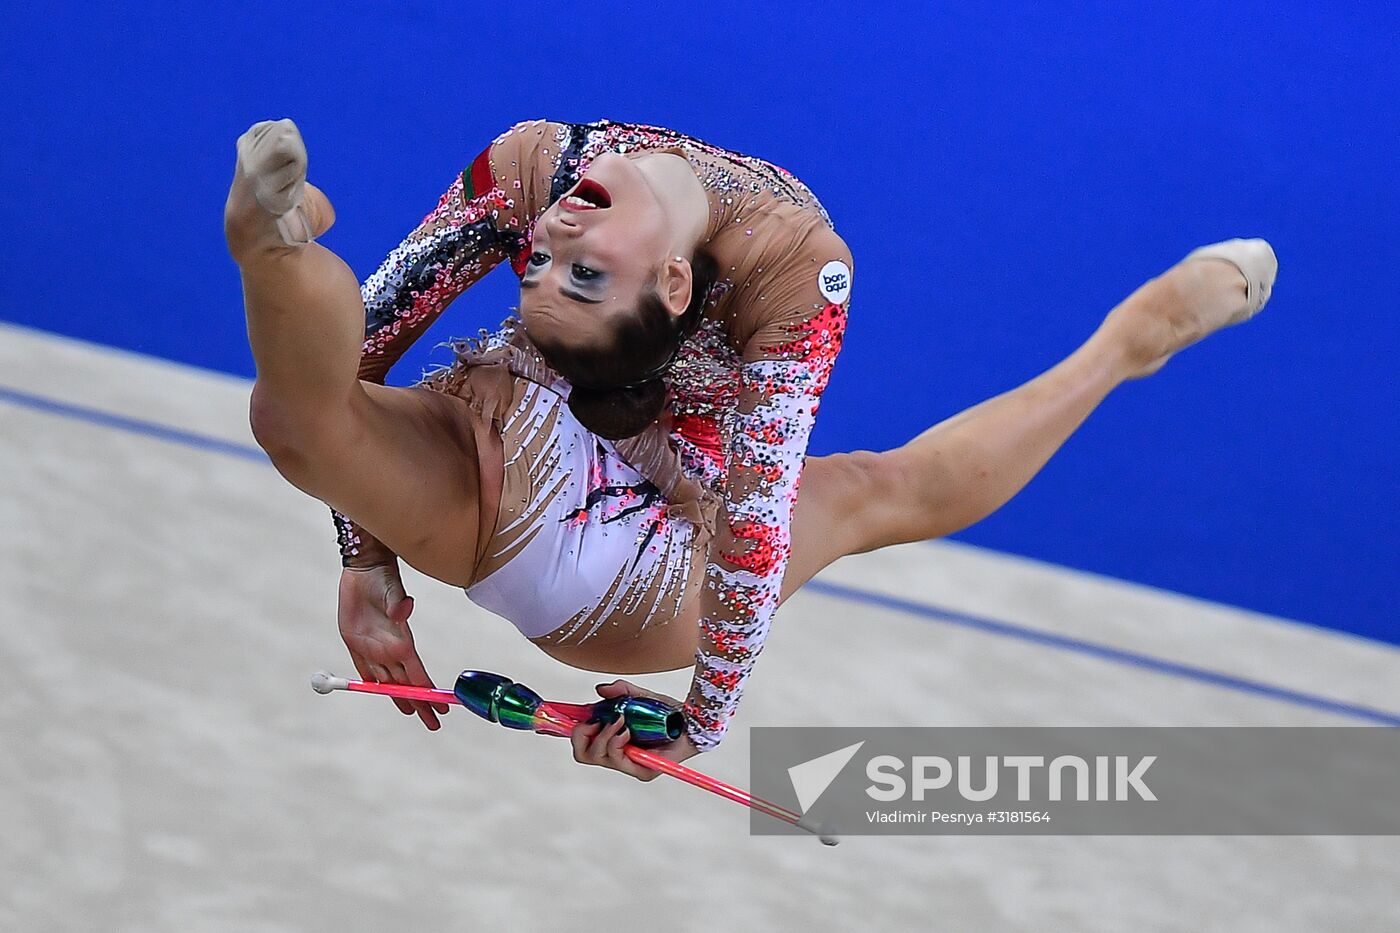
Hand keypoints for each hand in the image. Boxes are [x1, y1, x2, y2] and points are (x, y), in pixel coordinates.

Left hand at [337, 560, 447, 729]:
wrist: (364, 570)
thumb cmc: (382, 578)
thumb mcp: (391, 590)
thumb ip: (398, 603)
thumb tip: (404, 609)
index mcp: (401, 642)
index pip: (418, 675)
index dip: (428, 693)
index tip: (442, 707)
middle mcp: (390, 650)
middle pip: (407, 684)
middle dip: (422, 705)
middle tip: (434, 724)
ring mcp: (374, 649)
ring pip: (389, 681)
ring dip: (401, 697)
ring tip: (412, 712)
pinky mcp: (357, 644)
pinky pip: (366, 670)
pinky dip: (373, 684)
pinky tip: (380, 691)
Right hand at [569, 680, 699, 780]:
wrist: (694, 720)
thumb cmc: (668, 711)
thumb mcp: (640, 696)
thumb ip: (621, 692)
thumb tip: (600, 689)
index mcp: (614, 742)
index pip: (583, 745)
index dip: (573, 733)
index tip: (575, 719)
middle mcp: (619, 757)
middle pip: (583, 754)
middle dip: (583, 734)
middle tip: (596, 720)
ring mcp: (630, 766)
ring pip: (597, 756)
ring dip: (603, 736)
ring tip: (619, 721)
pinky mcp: (643, 772)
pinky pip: (617, 760)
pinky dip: (616, 742)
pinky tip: (625, 731)